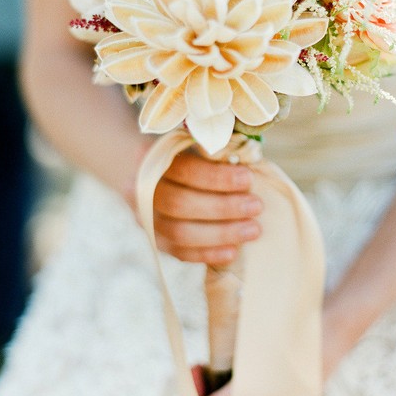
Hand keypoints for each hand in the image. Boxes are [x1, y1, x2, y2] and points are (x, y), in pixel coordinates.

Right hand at [152, 150, 262, 264]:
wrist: (145, 169)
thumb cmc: (182, 152)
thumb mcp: (191, 142)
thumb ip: (214, 151)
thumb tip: (252, 161)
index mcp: (149, 158)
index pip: (183, 170)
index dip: (217, 177)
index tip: (248, 178)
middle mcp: (139, 190)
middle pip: (180, 204)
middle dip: (223, 207)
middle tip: (256, 206)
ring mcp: (145, 219)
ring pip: (180, 233)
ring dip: (220, 233)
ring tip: (253, 230)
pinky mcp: (155, 241)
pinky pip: (180, 253)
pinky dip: (207, 254)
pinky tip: (233, 251)